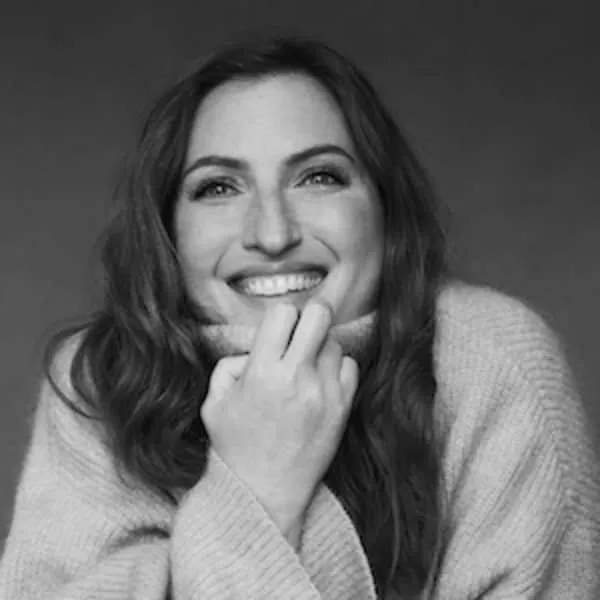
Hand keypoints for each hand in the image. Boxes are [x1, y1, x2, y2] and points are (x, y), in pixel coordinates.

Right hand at [201, 301, 358, 541]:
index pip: (283, 313)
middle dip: (311, 316)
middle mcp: (296, 377)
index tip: (279, 330)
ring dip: (322, 347)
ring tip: (307, 367)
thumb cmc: (236, 447)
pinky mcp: (342, 408)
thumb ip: (227, 366)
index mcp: (262, 372)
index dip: (280, 317)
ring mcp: (324, 392)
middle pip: (319, 315)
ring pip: (335, 341)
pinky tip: (321, 383)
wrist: (265, 493)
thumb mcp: (213, 404)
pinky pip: (351, 366)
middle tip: (303, 331)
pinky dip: (338, 368)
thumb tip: (254, 347)